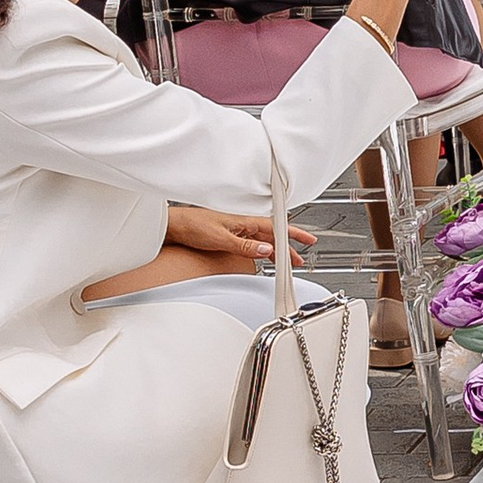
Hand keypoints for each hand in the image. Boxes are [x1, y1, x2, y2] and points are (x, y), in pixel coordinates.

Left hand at [161, 203, 316, 269]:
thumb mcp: (221, 239)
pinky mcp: (229, 235)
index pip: (276, 227)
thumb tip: (266, 249)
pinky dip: (262, 250)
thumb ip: (245, 246)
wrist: (174, 226)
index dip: (294, 234)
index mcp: (245, 220)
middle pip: (273, 235)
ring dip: (276, 250)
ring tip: (284, 262)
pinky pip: (253, 242)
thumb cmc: (192, 226)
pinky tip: (262, 257)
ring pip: (263, 239)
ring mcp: (237, 229)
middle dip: (288, 246)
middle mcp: (243, 223)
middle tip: (299, 258)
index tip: (308, 240)